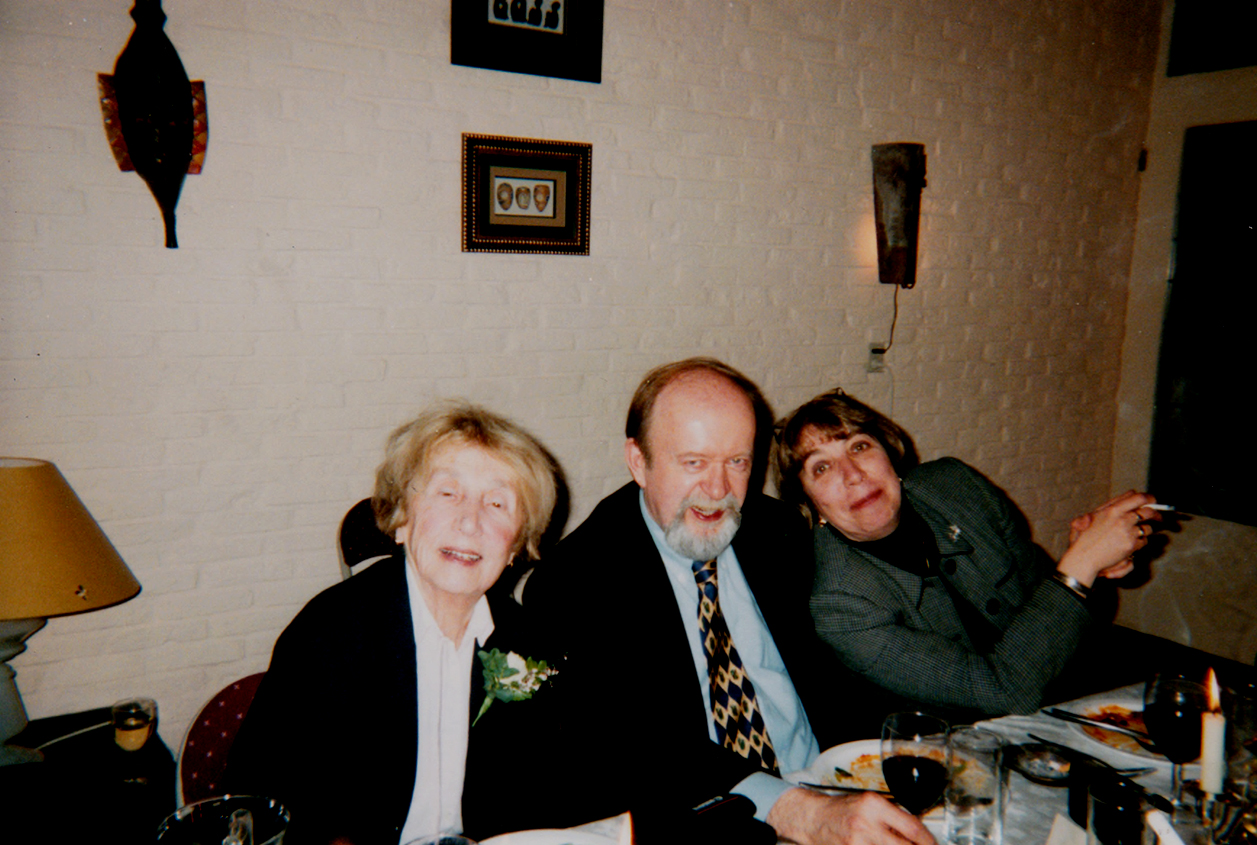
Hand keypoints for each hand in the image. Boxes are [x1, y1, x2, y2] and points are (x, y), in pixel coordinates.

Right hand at [767, 787, 934, 844]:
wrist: (812, 818)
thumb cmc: (841, 809)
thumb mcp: (869, 803)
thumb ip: (892, 815)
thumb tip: (918, 832)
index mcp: (874, 805)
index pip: (912, 827)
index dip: (928, 840)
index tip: (933, 844)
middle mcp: (866, 823)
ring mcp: (857, 841)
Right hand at [1059, 491, 1160, 586]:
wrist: (1083, 558)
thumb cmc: (1083, 538)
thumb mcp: (1090, 516)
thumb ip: (1110, 504)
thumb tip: (1130, 492)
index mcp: (1113, 509)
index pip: (1138, 498)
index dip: (1148, 498)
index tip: (1152, 501)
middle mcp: (1122, 519)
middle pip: (1149, 512)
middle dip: (1156, 514)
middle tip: (1157, 517)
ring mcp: (1128, 533)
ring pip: (1148, 528)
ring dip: (1145, 530)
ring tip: (1138, 532)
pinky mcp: (1131, 545)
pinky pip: (1143, 541)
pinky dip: (1140, 542)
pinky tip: (1131, 544)